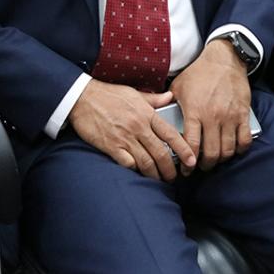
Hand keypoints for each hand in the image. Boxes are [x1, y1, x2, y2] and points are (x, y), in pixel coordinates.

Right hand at [68, 80, 190, 181]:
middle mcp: (138, 127)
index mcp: (146, 114)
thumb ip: (154, 99)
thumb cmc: (108, 95)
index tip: (191, 161)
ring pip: (146, 162)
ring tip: (159, 180)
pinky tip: (139, 174)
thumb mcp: (134, 93)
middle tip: (173, 177)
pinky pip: (128, 164)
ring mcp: (124, 138)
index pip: (171, 135)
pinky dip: (135, 171)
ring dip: (155, 175)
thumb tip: (170, 96)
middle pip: (160, 153)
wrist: (82, 98)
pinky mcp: (111, 147)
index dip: (184, 150)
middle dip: (169, 169)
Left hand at [170, 38, 251, 171]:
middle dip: (204, 165)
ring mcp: (230, 116)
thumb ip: (168, 105)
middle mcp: (212, 117)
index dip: (187, 162)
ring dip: (221, 160)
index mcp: (194, 111)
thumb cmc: (199, 73)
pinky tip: (233, 149)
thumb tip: (157, 120)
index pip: (191, 145)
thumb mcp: (178, 87)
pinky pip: (244, 140)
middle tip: (200, 166)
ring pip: (227, 150)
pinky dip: (239, 149)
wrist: (224, 59)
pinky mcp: (243, 114)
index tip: (185, 169)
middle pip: (211, 153)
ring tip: (215, 159)